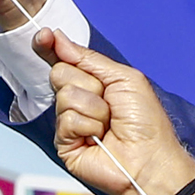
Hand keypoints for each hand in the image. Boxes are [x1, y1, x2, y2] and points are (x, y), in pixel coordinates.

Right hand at [47, 29, 194, 194]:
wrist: (149, 158)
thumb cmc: (145, 122)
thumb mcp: (124, 79)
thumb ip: (90, 58)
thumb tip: (59, 39)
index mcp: (94, 84)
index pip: (64, 60)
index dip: (51, 47)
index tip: (45, 36)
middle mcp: (79, 101)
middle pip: (61, 73)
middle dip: (89, 85)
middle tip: (109, 103)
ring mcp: (70, 122)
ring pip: (65, 96)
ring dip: (94, 108)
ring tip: (109, 124)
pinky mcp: (64, 142)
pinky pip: (66, 120)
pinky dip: (88, 125)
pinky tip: (99, 137)